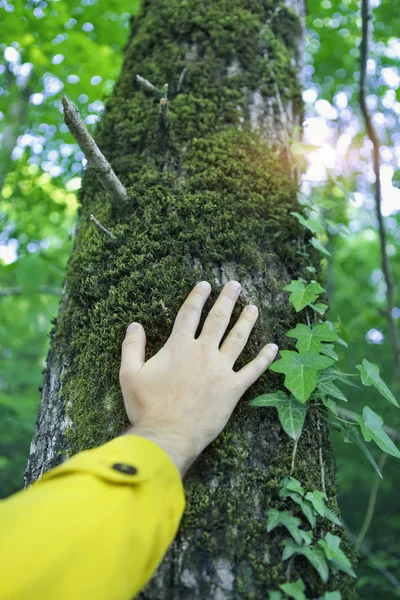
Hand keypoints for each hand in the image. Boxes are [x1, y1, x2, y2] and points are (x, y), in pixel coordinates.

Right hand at [119, 281, 277, 475]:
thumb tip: (134, 325)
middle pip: (218, 320)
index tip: (205, 284)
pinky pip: (253, 370)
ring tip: (254, 308)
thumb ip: (132, 347)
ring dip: (247, 321)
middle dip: (227, 300)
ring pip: (238, 339)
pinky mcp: (233, 389)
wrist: (167, 436)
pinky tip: (274, 347)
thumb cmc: (147, 407)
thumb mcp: (129, 374)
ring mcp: (220, 370)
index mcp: (178, 347)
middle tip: (236, 285)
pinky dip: (265, 359)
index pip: (189, 314)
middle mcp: (203, 353)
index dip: (197, 297)